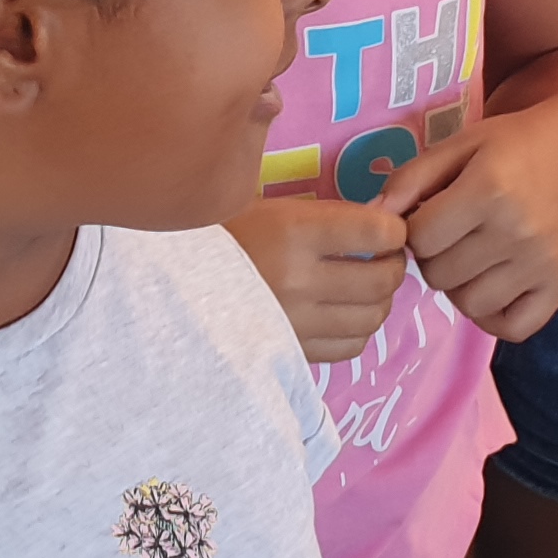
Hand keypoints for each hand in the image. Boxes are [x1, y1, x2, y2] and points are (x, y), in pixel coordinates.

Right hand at [225, 194, 413, 362]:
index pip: (377, 231)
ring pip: (372, 317)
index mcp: (293, 230)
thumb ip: (320, 215)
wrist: (163, 283)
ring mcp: (296, 322)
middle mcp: (301, 279)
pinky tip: (343, 314)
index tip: (388, 228)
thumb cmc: (214, 235)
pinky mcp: (290, 352)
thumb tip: (380, 218)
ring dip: (379, 299)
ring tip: (366, 286)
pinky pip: (349, 347)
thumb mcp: (262, 205)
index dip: (394, 229)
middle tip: (384, 256)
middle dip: (394, 265)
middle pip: (383, 279)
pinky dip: (357, 330)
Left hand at [380, 105, 557, 342]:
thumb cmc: (515, 144)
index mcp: (489, 189)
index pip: (420, 238)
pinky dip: (494, 315)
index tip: (429, 215)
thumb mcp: (461, 144)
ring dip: (460, 286)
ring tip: (471, 257)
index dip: (414, 229)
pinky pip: (513, 327)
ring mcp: (543, 264)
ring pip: (470, 305)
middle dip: (434, 257)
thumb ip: (411, 178)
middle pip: (440, 275)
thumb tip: (373, 216)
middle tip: (451, 236)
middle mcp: (519, 231)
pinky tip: (493, 285)